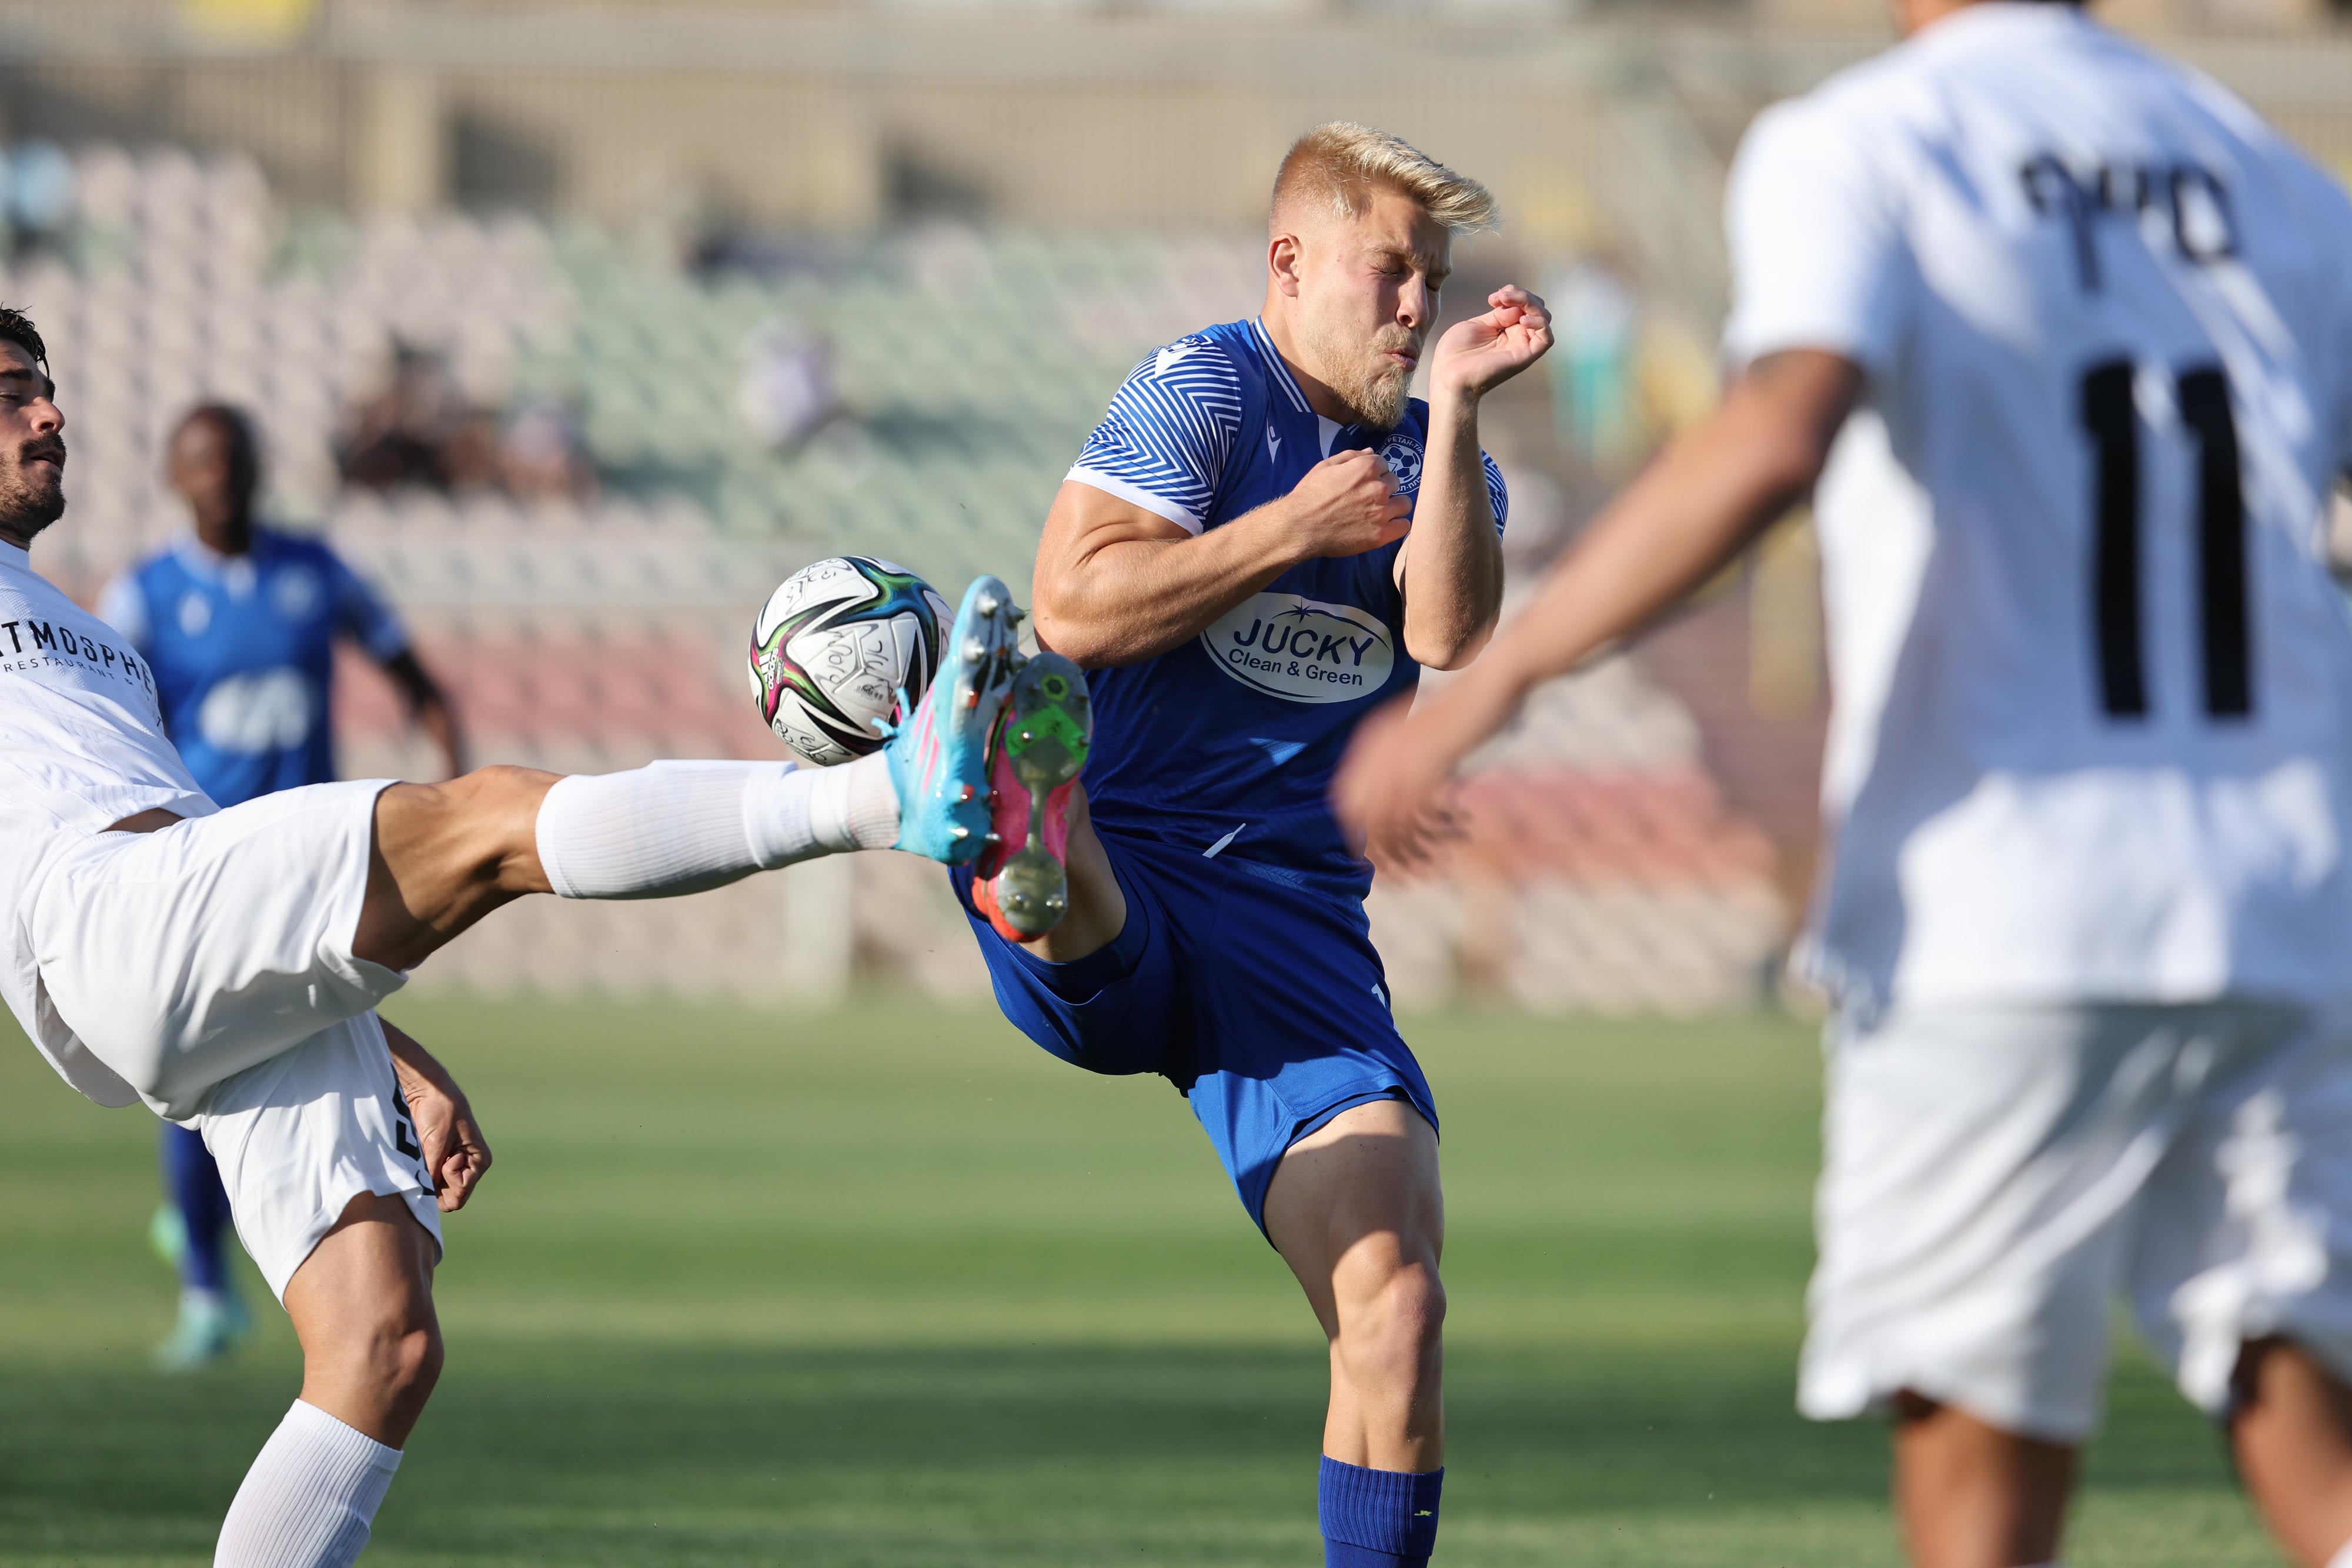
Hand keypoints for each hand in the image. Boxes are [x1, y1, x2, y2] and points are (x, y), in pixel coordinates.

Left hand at [384, 1024, 492, 1212]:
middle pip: (449, 1198)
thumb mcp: (436, 1141)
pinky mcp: (437, 1161)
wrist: (425, 1089)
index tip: (445, 1158)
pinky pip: (428, 1181)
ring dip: (427, 1177)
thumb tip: (424, 1196)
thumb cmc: (438, 1108)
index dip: (446, 1183)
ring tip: (426, 1152)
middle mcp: (469, 1167)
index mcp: (479, 1161)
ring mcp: (453, 1165)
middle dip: (436, 1184)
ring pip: (437, 1192)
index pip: (459, 1196)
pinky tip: (421, 1152)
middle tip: (432, 1157)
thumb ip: (432, 1170)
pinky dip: (421, 1173)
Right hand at [1283, 449, 1413, 560]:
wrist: (1300, 526)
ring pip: (1404, 503)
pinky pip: (1404, 526)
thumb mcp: (1325, 466)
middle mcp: (1379, 488)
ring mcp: (1382, 512)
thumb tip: (1371, 452)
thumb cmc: (1310, 494)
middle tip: (1368, 498)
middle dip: (1384, 487)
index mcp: (1367, 468)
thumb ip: (1351, 456)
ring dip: (1394, 505)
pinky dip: (1398, 525)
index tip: (1363, 482)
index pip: (1384, 464)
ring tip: (1380, 512)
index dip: (1373, 472)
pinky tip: (1386, 526)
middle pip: (1395, 482)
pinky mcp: (1382, 534)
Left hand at [1332, 693, 1470, 874]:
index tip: (1378, 860)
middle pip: (1359, 817)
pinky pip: (1413, 818)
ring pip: (1387, 824)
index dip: (1358, 834)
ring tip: (1427, 869)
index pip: (1345, 799)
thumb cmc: (1470, 713)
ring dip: (1407, 853)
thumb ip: (1407, 765)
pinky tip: (1446, 848)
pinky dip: (1427, 840)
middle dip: (1381, 852)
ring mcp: (1399, 756)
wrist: (1495, 684)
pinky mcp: (1426, 765)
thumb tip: (1401, 807)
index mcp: (1373, 739)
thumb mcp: (1427, 738)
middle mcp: (1378, 748)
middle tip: (1404, 874)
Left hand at [1429, 286, 1553, 403]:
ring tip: (1508, 300)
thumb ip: (1500, 315)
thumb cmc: (1456, 353)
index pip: (1523, 305)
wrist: (1447, 374)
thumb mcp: (1478, 324)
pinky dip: (1540, 324)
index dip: (1514, 293)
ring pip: (1543, 319)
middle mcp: (1516, 338)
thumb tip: (1517, 308)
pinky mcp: (1524, 357)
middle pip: (1537, 309)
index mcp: (1505, 330)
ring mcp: (1521, 347)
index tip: (1493, 297)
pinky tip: (1522, 319)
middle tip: (1501, 295)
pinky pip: (1546, 339)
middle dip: (1523, 295)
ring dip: (1530, 303)